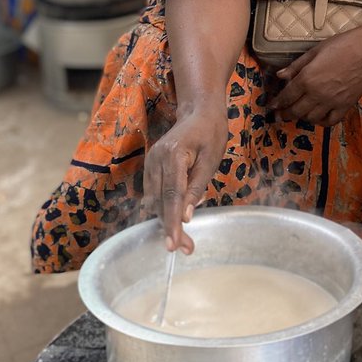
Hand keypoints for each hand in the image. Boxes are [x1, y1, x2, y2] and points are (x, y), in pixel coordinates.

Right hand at [142, 105, 229, 252]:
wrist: (198, 112)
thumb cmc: (210, 134)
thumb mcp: (211, 161)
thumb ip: (197, 188)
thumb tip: (187, 216)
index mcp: (173, 156)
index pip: (171, 196)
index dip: (173, 222)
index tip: (174, 244)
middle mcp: (156, 160)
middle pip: (161, 202)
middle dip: (171, 227)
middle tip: (186, 249)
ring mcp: (150, 162)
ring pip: (155, 201)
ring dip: (167, 221)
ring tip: (183, 241)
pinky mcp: (150, 166)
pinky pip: (154, 194)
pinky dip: (164, 209)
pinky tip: (174, 221)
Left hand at [270, 26, 361, 125]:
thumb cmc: (342, 45)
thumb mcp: (315, 51)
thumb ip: (296, 65)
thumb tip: (280, 75)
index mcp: (307, 79)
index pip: (286, 96)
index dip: (277, 103)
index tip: (271, 107)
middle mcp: (317, 94)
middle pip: (296, 111)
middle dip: (285, 114)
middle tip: (279, 116)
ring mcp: (332, 102)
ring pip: (310, 118)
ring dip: (301, 117)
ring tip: (298, 114)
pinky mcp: (345, 106)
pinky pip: (330, 121)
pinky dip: (321, 122)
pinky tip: (318, 117)